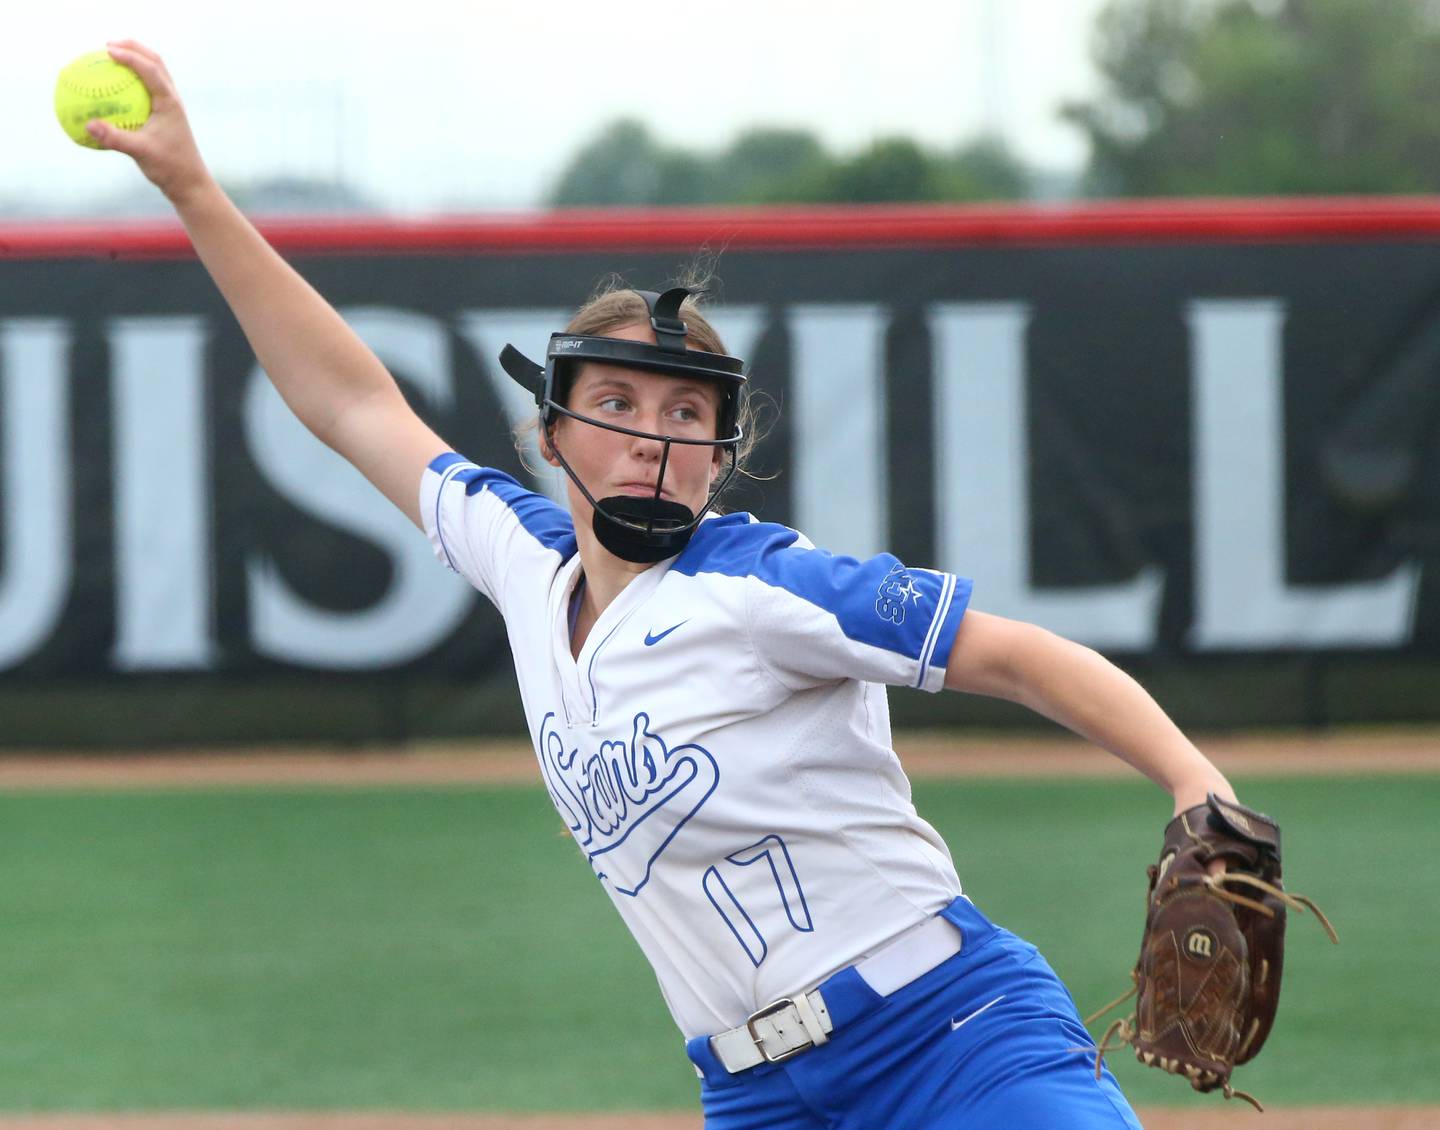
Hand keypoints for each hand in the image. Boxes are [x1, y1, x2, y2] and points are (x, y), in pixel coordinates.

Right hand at [85, 41, 212, 205]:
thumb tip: (88, 125)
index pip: (150, 69)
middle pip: (155, 62)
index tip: (107, 49)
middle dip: (133, 48)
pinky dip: (131, 83)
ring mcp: (170, 107)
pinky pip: (146, 91)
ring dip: (135, 61)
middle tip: (108, 45)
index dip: (129, 55)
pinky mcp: (165, 116)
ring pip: (153, 74)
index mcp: (170, 102)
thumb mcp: (141, 153)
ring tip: (111, 58)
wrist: (190, 184)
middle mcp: (172, 100)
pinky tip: (112, 89)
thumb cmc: (170, 168)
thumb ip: (114, 138)